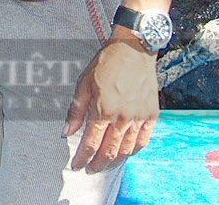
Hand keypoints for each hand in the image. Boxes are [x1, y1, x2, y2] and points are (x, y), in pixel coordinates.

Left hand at [64, 37, 159, 172]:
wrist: (133, 50)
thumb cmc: (106, 63)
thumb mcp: (84, 83)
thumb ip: (76, 110)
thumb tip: (67, 131)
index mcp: (103, 110)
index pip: (90, 143)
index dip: (82, 157)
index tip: (76, 165)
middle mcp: (123, 117)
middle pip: (109, 151)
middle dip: (98, 164)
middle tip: (90, 169)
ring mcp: (139, 118)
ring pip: (127, 149)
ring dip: (115, 161)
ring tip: (106, 164)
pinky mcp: (151, 115)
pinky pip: (144, 140)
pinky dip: (134, 150)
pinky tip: (126, 153)